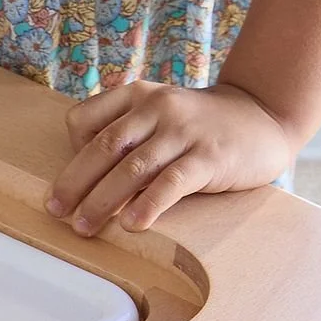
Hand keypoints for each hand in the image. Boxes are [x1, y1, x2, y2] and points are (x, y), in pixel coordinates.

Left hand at [47, 80, 296, 234]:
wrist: (264, 116)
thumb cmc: (200, 124)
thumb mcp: (159, 113)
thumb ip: (127, 133)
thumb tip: (89, 176)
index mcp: (136, 95)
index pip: (84, 119)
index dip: (71, 152)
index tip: (69, 182)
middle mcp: (155, 107)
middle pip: (103, 147)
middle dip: (75, 182)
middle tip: (56, 211)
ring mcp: (183, 131)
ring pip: (132, 168)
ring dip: (102, 200)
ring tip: (84, 226)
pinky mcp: (210, 156)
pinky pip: (172, 182)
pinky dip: (148, 205)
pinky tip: (132, 224)